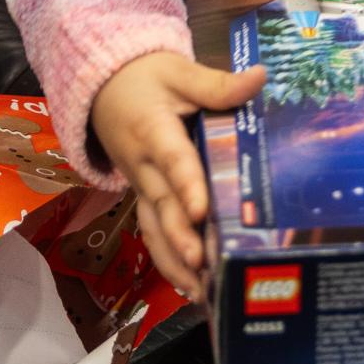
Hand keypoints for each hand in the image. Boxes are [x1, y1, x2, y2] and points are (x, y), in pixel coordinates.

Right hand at [90, 53, 264, 300]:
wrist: (103, 86)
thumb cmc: (146, 78)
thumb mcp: (180, 72)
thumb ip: (218, 84)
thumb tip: (260, 77)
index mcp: (152, 131)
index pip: (172, 160)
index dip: (187, 186)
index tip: (202, 211)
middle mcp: (142, 165)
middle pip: (161, 205)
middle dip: (180, 238)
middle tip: (202, 265)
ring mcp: (140, 185)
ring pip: (153, 227)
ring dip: (173, 261)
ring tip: (198, 291)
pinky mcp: (143, 195)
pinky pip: (153, 230)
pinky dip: (167, 259)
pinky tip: (189, 286)